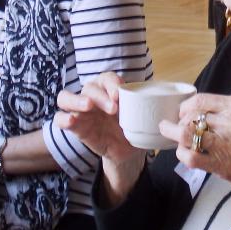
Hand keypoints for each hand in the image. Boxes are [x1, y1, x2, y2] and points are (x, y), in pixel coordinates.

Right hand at [56, 72, 146, 205]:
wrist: (129, 152)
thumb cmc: (135, 127)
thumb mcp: (144, 115)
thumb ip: (149, 105)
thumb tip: (170, 100)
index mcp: (109, 89)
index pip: (106, 78)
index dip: (112, 83)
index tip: (121, 93)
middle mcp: (93, 97)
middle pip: (88, 86)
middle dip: (100, 94)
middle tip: (113, 107)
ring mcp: (81, 111)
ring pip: (66, 97)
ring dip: (76, 100)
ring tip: (88, 107)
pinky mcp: (75, 127)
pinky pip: (60, 119)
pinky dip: (63, 118)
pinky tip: (71, 121)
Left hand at [159, 93, 230, 201]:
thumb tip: (207, 111)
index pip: (200, 100)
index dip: (185, 107)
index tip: (181, 112)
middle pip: (191, 117)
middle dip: (178, 121)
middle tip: (174, 126)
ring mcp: (226, 144)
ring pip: (187, 134)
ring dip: (173, 135)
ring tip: (168, 134)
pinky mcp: (222, 165)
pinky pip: (192, 156)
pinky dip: (182, 154)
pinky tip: (183, 154)